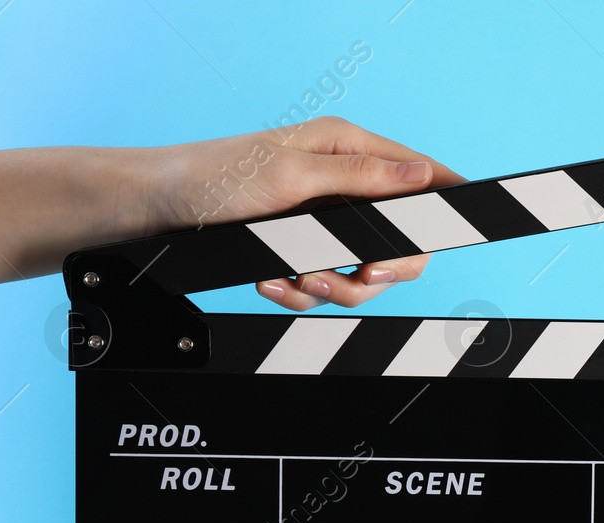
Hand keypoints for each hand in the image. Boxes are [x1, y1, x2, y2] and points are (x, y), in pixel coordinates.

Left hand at [141, 115, 464, 311]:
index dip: (443, 205)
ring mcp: (322, 221)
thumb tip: (420, 176)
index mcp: (347, 148)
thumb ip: (361, 177)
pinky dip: (299, 293)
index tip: (448, 233)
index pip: (420, 175)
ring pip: (363, 273)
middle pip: (401, 241)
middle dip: (378, 269)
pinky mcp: (300, 251)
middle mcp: (341, 184)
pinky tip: (273, 278)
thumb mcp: (292, 175)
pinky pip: (324, 286)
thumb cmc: (212, 178)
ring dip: (331, 286)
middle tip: (358, 275)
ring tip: (298, 278)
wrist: (156, 210)